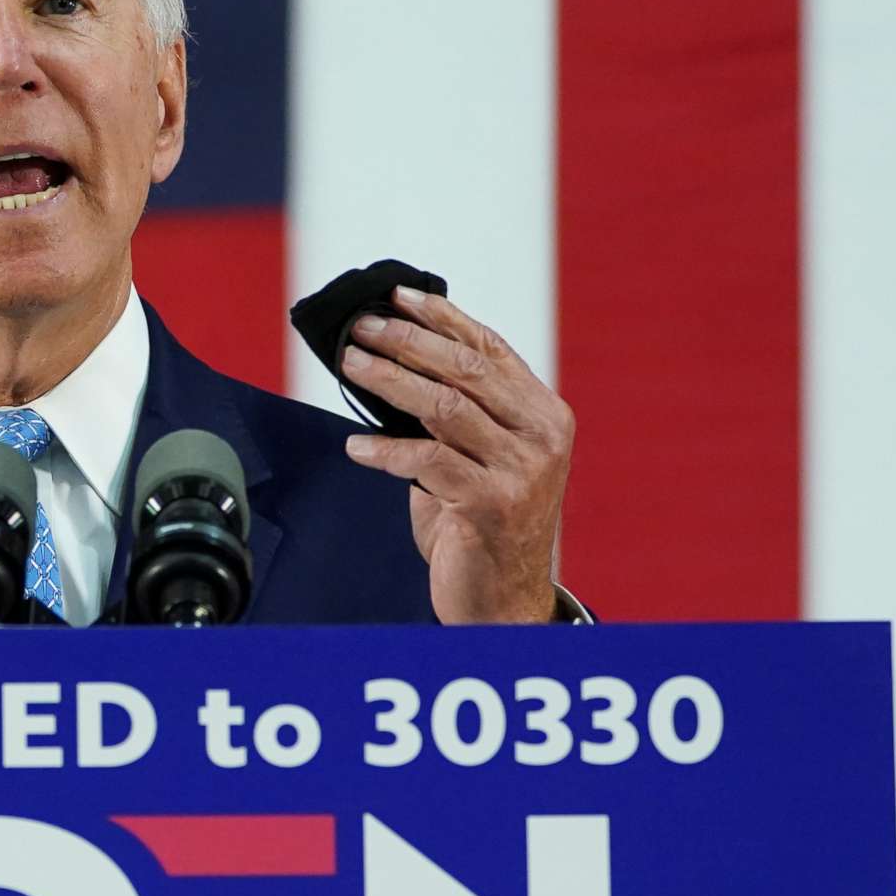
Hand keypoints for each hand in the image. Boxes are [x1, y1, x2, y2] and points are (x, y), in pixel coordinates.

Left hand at [338, 287, 572, 624]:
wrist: (503, 600)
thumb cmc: (482, 523)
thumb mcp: (479, 457)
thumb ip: (456, 413)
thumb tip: (393, 358)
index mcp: (544, 414)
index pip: (491, 348)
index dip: (443, 318)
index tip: (398, 295)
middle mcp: (543, 436)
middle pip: (466, 370)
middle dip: (408, 341)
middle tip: (360, 328)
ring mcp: (523, 471)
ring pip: (445, 408)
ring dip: (390, 381)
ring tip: (351, 365)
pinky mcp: (493, 505)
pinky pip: (428, 463)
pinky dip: (386, 451)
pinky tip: (356, 446)